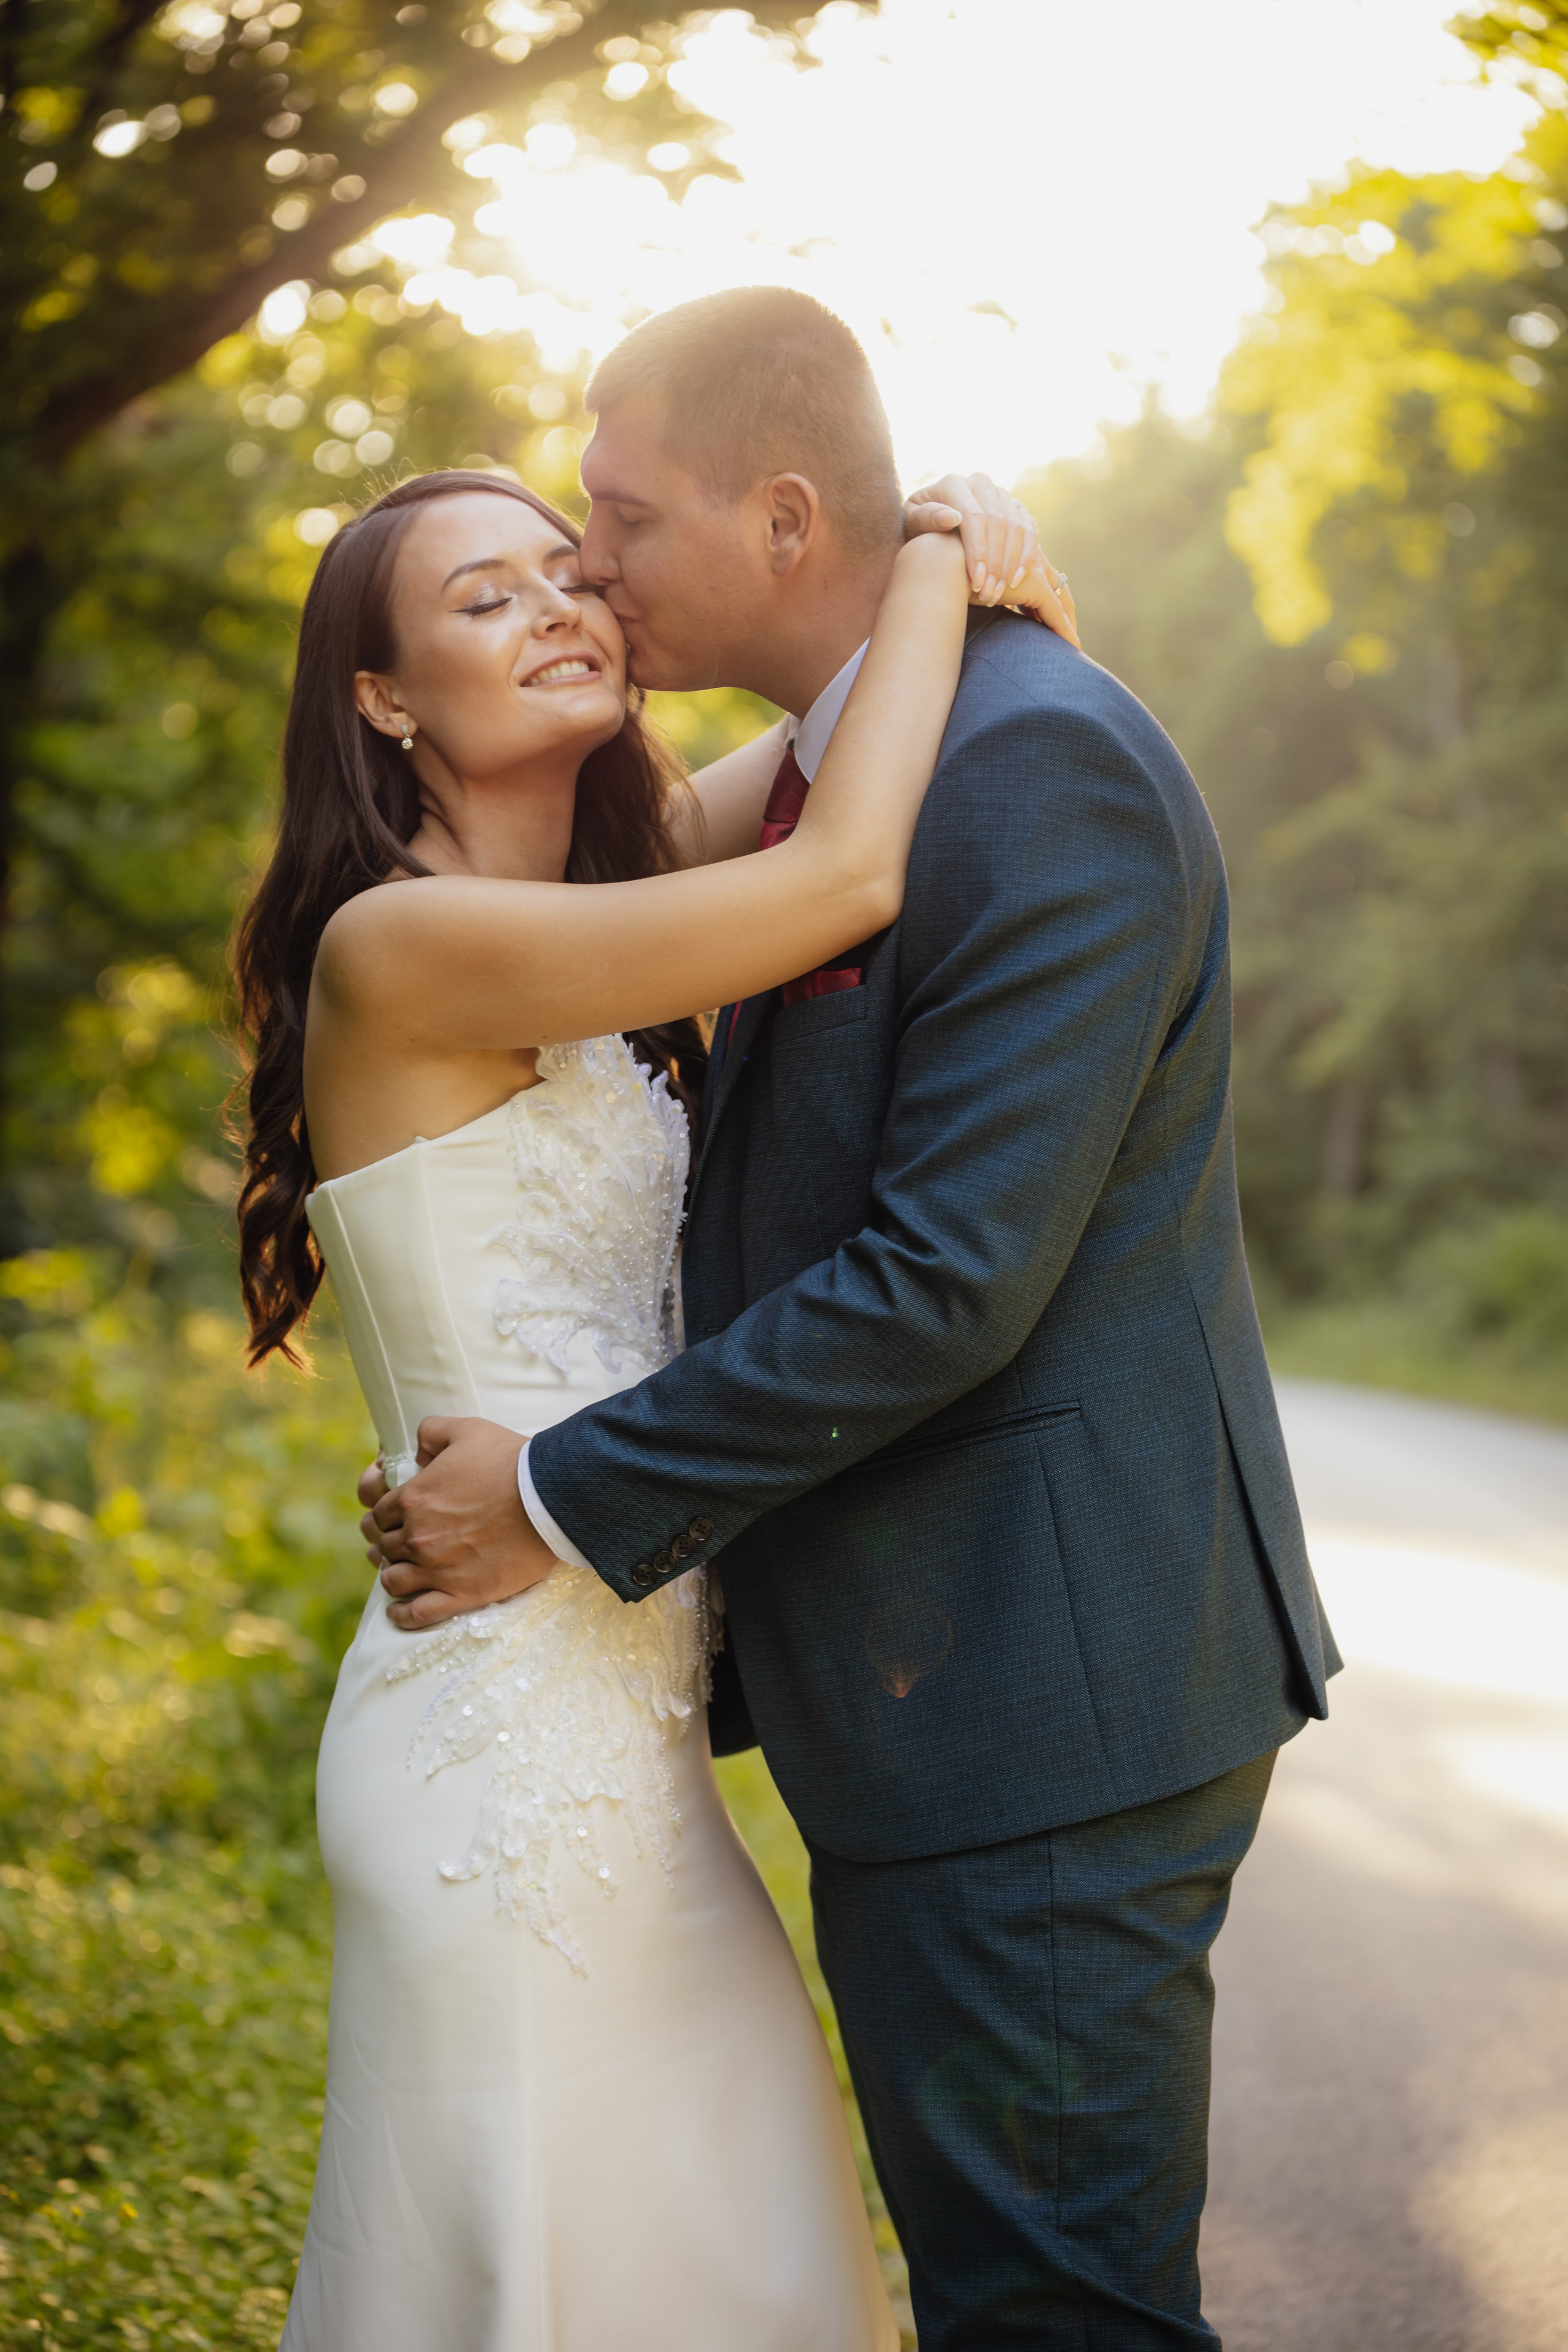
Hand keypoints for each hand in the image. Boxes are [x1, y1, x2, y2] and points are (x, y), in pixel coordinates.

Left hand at [361, 1416, 557, 1630]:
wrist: (550, 1497)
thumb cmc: (511, 1461)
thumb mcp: (467, 1429)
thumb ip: (431, 1431)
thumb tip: (417, 1453)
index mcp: (413, 1499)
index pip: (379, 1513)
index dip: (386, 1515)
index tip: (396, 1518)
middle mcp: (418, 1536)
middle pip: (384, 1547)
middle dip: (388, 1543)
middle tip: (400, 1544)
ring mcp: (437, 1569)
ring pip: (393, 1581)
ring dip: (393, 1575)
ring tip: (402, 1573)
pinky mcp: (460, 1595)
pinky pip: (416, 1615)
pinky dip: (401, 1615)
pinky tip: (398, 1610)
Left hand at [903, 471, 1078, 647]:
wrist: (932, 524)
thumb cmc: (918, 528)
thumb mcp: (912, 524)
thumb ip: (927, 519)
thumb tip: (951, 518)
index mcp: (953, 483)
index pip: (974, 517)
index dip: (978, 551)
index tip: (976, 583)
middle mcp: (979, 483)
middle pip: (998, 522)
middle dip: (996, 562)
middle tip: (989, 593)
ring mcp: (999, 494)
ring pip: (1017, 526)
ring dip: (1011, 563)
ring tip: (999, 592)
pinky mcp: (1014, 507)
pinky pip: (1029, 529)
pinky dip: (1026, 555)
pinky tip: (1016, 580)